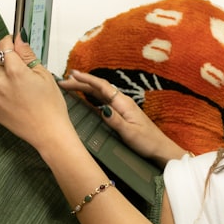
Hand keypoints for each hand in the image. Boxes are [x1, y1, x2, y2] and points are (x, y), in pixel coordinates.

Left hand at [0, 36, 76, 153]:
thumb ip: (28, 56)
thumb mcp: (44, 75)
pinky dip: (5, 97)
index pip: (4, 46)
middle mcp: (0, 83)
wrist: (49, 133)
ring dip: (6, 81)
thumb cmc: (51, 106)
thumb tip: (19, 40)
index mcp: (14, 71)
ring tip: (24, 93)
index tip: (14, 43)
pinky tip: (20, 103)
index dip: (9, 42)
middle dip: (8, 64)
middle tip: (25, 74)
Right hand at [59, 70, 188, 165]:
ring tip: (71, 85)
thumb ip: (115, 120)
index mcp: (123, 103)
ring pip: (100, 93)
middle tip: (64, 82)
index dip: (86, 79)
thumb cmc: (147, 142)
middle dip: (81, 83)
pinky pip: (103, 100)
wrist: (159, 148)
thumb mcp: (130, 133)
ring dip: (85, 88)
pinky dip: (92, 96)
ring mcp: (122, 106)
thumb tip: (102, 109)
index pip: (102, 86)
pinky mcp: (122, 112)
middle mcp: (122, 102)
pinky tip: (86, 97)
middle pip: (98, 88)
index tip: (73, 75)